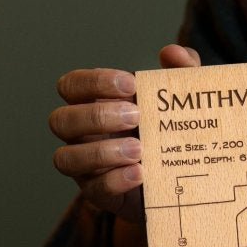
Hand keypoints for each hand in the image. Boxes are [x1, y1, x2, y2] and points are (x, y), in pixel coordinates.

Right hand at [49, 43, 199, 220]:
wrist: (185, 181)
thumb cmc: (173, 133)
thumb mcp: (183, 102)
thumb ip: (182, 73)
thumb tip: (172, 52)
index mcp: (93, 105)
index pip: (71, 86)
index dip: (93, 83)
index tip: (130, 84)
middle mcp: (82, 135)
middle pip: (60, 120)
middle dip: (96, 116)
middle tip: (136, 116)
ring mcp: (87, 167)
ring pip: (66, 158)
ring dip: (101, 152)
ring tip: (139, 150)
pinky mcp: (101, 194)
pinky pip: (94, 189)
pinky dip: (115, 180)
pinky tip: (140, 173)